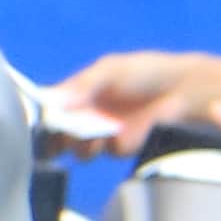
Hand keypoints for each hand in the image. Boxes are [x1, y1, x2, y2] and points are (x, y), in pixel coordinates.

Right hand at [45, 46, 204, 140]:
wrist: (182, 89)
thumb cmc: (145, 72)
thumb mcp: (110, 70)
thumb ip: (84, 84)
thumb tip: (57, 101)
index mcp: (78, 92)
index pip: (49, 108)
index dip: (40, 116)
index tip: (38, 119)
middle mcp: (85, 115)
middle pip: (56, 135)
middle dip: (56, 137)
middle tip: (63, 130)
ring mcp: (101, 132)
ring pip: (78, 149)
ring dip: (81, 143)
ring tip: (94, 131)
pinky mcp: (120, 146)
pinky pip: (107, 150)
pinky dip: (111, 142)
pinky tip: (121, 130)